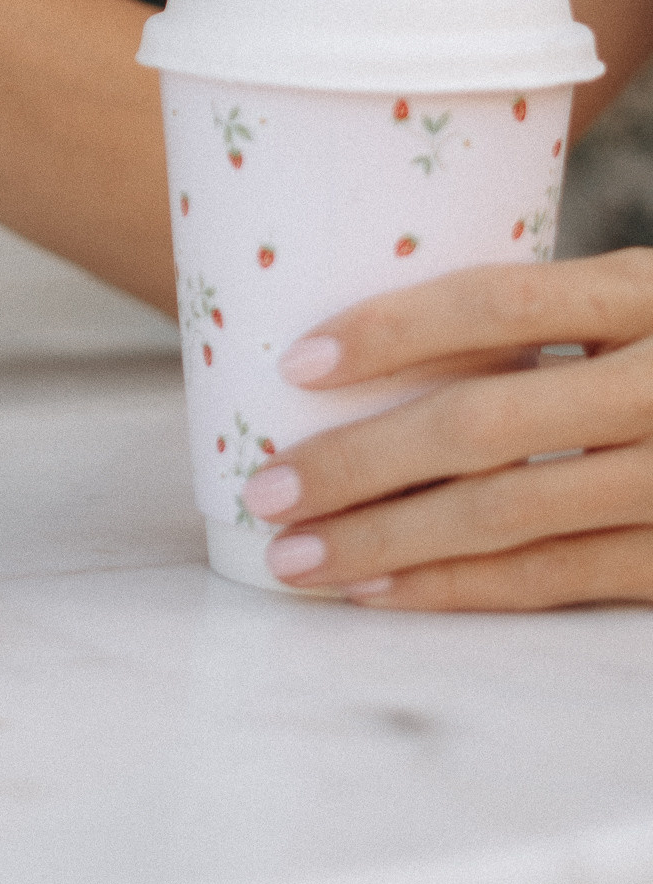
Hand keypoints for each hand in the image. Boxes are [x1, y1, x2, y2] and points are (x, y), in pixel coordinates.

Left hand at [241, 253, 652, 607]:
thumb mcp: (643, 304)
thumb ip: (550, 318)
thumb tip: (371, 338)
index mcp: (651, 292)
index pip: (503, 303)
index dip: (395, 329)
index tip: (298, 361)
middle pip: (489, 422)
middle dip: (362, 461)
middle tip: (269, 487)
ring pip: (509, 514)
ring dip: (387, 540)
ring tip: (295, 556)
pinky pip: (554, 579)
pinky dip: (456, 588)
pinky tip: (380, 590)